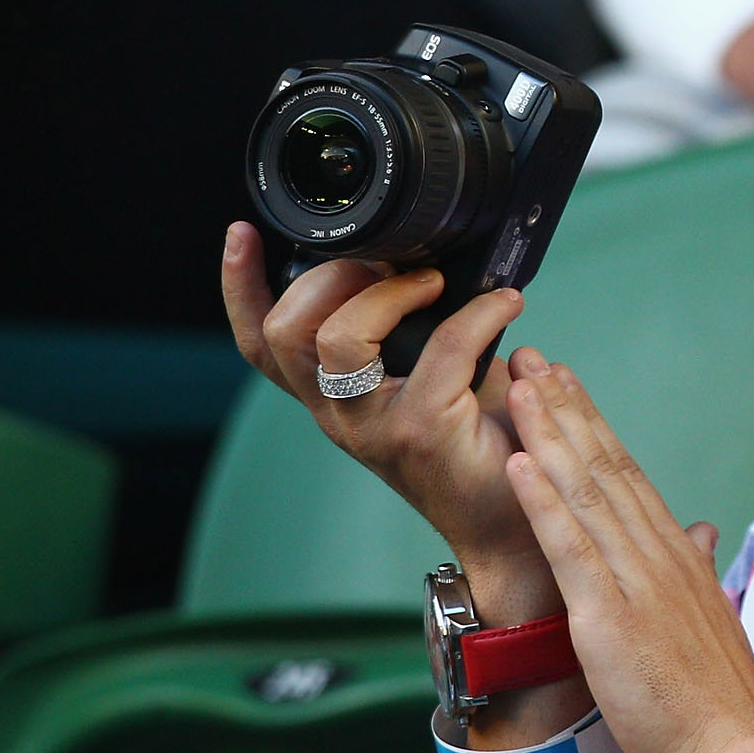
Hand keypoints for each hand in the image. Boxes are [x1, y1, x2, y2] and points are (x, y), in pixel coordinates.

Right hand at [220, 224, 557, 613]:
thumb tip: (423, 256)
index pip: (261, 344)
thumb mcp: (429, 375)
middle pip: (288, 332)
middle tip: (393, 263)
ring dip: (388, 291)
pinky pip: (442, 347)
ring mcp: (372, 427)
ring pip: (336, 338)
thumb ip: (408, 329)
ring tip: (435, 282)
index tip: (242, 233)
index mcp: (329, 398)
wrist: (513, 520)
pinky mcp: (422, 430)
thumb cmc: (479, 440)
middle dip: (333, 276)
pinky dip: (480, 312)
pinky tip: (506, 303)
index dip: (240, 288)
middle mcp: (337, 415)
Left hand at [501, 357, 753, 752]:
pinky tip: (519, 463)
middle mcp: (659, 556)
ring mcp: (635, 582)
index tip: (567, 387)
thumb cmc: (718, 704)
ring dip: (551, 435)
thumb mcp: (712, 622)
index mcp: (678, 559)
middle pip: (607, 467)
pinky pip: (572, 548)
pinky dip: (544, 501)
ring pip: (587, 492)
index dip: (594, 427)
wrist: (734, 751)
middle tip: (534, 359)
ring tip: (521, 386)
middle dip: (567, 409)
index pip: (630, 478)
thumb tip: (697, 533)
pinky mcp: (610, 616)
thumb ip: (697, 571)